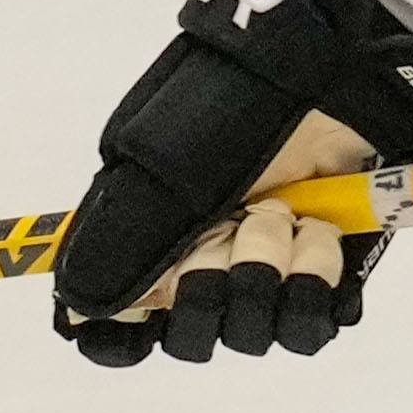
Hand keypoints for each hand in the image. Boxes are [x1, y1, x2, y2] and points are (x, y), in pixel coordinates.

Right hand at [55, 0, 412, 366]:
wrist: (338, 77)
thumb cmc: (244, 106)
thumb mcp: (167, 167)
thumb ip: (120, 241)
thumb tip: (75, 309)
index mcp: (152, 235)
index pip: (120, 324)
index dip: (124, 335)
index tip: (144, 315)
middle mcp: (204, 260)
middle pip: (193, 335)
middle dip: (215, 283)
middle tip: (237, 220)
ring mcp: (264, 271)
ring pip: (254, 334)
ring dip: (271, 271)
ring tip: (289, 212)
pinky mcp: (323, 275)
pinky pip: (312, 325)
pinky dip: (316, 280)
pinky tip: (321, 231)